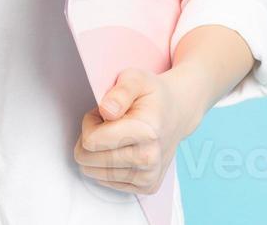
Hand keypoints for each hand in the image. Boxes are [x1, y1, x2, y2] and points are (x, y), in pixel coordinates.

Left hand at [73, 67, 206, 195]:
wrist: (177, 113)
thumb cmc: (152, 95)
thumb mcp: (135, 78)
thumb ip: (120, 91)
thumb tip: (107, 111)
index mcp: (146, 133)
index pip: (90, 141)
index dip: (89, 123)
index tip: (103, 113)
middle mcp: (149, 159)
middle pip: (89, 160)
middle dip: (90, 138)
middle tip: (108, 124)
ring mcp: (149, 176)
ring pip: (95, 173)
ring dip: (98, 152)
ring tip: (116, 135)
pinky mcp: (146, 186)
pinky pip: (106, 181)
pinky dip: (107, 165)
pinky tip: (121, 148)